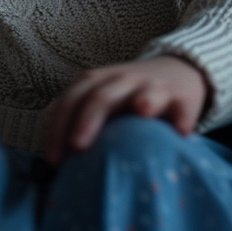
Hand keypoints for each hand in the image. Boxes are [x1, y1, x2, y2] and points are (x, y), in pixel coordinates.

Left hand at [43, 55, 208, 164]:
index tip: (53, 159)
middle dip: (88, 119)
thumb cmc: (128, 96)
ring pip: (146, 91)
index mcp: (97, 82)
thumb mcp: (99, 97)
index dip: (59, 126)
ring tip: (142, 112)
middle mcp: (123, 80)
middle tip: (77, 146)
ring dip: (144, 100)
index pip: (72, 99)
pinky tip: (181, 132)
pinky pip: (182, 107)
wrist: (176, 71)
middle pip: (102, 95)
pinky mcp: (182, 98)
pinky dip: (181, 118)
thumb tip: (48, 158)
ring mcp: (153, 87)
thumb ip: (76, 117)